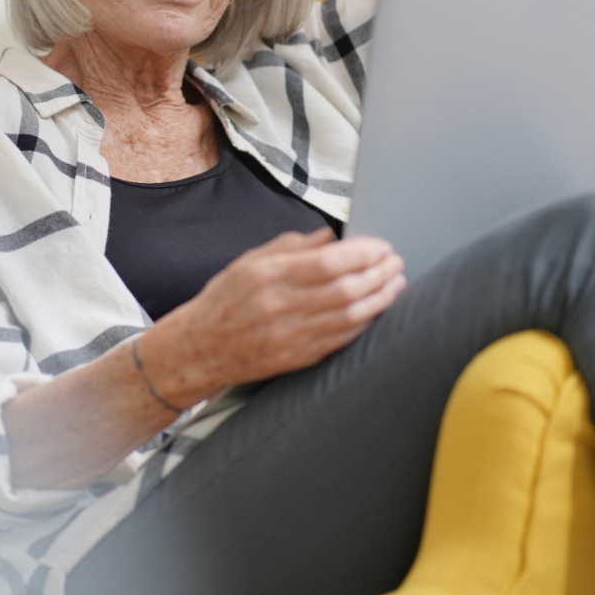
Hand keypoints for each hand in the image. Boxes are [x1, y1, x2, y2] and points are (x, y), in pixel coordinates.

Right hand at [141, 228, 406, 405]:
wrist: (200, 348)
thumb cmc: (224, 300)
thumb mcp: (249, 262)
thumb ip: (291, 246)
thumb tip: (330, 236)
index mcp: (267, 276)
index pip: (328, 262)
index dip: (362, 253)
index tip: (380, 246)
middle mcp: (279, 306)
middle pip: (345, 289)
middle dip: (378, 274)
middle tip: (395, 263)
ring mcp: (290, 336)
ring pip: (350, 316)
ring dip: (380, 298)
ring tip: (395, 283)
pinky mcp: (297, 358)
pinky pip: (341, 339)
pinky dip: (364, 323)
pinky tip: (376, 309)